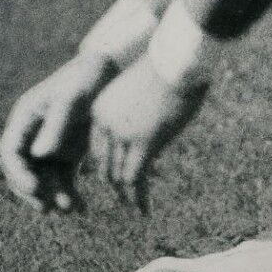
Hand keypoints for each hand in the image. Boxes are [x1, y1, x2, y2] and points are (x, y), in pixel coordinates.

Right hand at [0, 55, 111, 213]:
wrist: (110, 71)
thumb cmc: (87, 79)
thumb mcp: (71, 99)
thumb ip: (55, 125)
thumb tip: (38, 155)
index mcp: (25, 117)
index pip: (10, 152)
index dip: (17, 173)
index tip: (35, 188)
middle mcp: (32, 134)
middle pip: (22, 171)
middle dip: (33, 192)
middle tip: (48, 208)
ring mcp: (49, 145)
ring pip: (42, 180)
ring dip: (52, 197)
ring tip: (71, 209)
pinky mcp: (67, 153)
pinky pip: (62, 180)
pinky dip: (69, 195)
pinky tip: (82, 208)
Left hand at [89, 56, 208, 213]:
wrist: (175, 61)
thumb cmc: (165, 72)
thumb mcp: (138, 94)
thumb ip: (134, 115)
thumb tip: (145, 132)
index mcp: (99, 108)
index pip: (96, 146)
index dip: (106, 164)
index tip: (115, 176)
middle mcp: (104, 123)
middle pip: (103, 163)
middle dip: (114, 182)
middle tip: (127, 197)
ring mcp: (121, 134)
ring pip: (117, 175)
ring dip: (127, 194)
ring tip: (136, 207)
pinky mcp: (142, 142)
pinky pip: (134, 178)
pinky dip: (137, 197)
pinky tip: (143, 210)